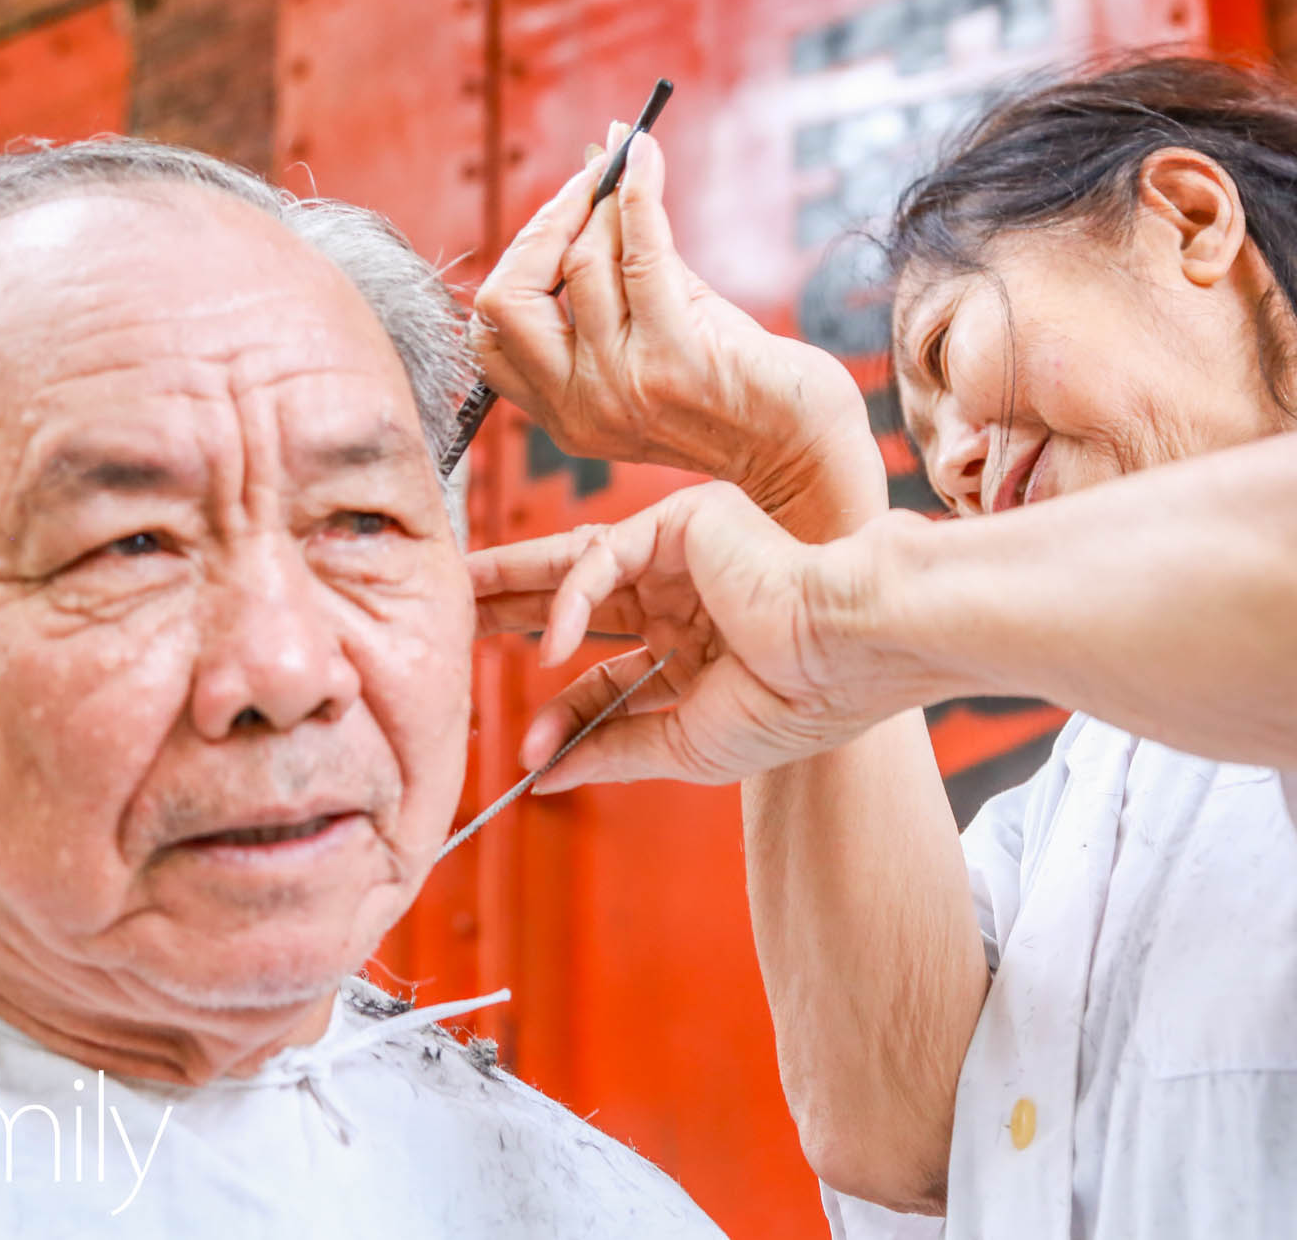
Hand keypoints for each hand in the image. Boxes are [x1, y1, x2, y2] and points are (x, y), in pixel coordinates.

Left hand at [469, 482, 928, 788]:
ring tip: (458, 600)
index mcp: (702, 649)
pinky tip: (552, 647)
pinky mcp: (686, 518)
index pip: (613, 672)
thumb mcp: (688, 742)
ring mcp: (688, 554)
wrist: (845, 653)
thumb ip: (614, 750)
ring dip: (516, 586)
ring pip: (579, 565)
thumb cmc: (794, 702)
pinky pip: (608, 555)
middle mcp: (691, 596)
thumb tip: (546, 777)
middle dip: (515, 612)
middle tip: (452, 620)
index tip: (529, 751)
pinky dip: (573, 598)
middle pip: (582, 602)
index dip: (566, 708)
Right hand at [472, 130, 884, 531]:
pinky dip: (637, 194)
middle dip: (546, 224)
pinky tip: (644, 157)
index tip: (560, 211)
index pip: (493, 330)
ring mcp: (623, 385)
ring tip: (631, 164)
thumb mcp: (652, 344)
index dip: (518, 259)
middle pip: (510, 297)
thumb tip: (598, 173)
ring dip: (605, 200)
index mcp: (563, 413)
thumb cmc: (734, 388)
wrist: (799, 446)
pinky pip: (639, 255)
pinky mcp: (676, 357)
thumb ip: (614, 280)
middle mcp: (581, 405)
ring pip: (581, 265)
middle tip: (590, 180)